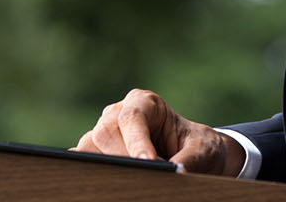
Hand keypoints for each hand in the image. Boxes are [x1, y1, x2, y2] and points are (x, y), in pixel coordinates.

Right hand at [74, 88, 244, 175]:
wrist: (192, 154)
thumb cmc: (197, 147)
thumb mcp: (201, 151)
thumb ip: (188, 159)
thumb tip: (176, 172)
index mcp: (145, 102)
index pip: (132, 118)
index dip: (137, 142)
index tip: (149, 164)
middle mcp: (118, 113)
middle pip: (106, 133)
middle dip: (124, 159)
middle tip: (146, 177)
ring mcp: (103, 132)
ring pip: (90, 148)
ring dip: (109, 167)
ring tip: (133, 181)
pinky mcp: (95, 152)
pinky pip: (84, 161)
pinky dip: (92, 172)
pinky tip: (107, 182)